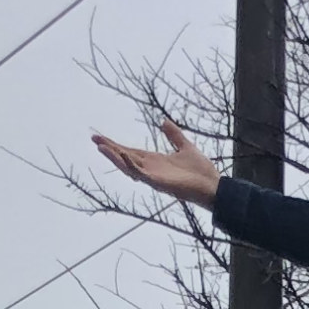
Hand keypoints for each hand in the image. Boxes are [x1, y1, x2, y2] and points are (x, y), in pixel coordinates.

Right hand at [92, 117, 220, 208]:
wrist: (214, 186)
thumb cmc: (202, 171)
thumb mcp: (185, 147)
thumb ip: (174, 135)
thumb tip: (164, 121)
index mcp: (155, 161)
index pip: (130, 152)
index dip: (116, 145)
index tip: (100, 138)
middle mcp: (151, 170)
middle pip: (125, 158)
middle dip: (110, 149)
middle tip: (94, 139)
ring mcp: (154, 177)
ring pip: (129, 167)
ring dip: (115, 157)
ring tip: (101, 147)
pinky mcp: (160, 183)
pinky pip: (142, 174)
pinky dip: (132, 166)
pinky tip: (123, 155)